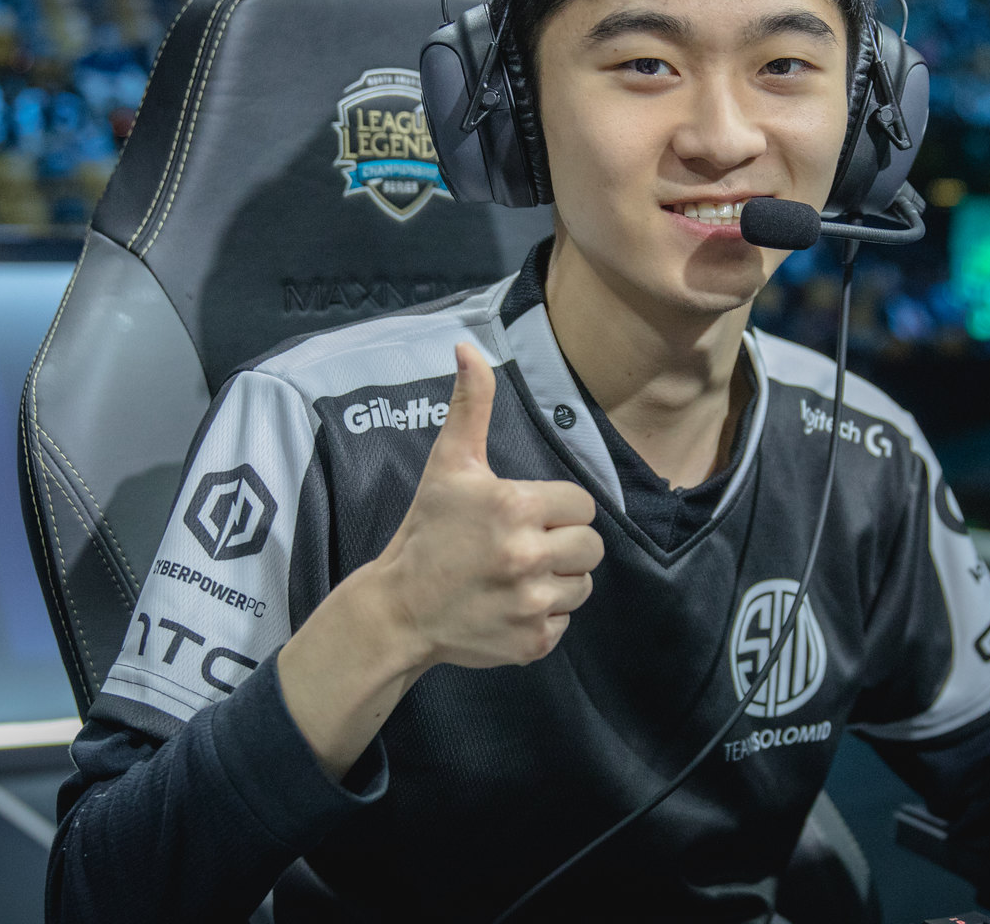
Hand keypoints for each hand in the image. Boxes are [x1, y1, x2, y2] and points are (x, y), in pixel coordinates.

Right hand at [368, 342, 603, 669]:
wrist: (397, 610)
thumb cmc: (426, 532)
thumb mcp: (449, 465)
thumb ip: (470, 405)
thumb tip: (468, 348)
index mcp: (516, 508)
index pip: (582, 506)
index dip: (558, 510)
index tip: (525, 517)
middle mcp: (528, 557)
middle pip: (591, 547)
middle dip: (564, 546)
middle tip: (523, 548)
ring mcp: (531, 603)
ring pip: (582, 587)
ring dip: (557, 582)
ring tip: (515, 577)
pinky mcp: (531, 642)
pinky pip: (564, 623)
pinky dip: (543, 617)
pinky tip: (509, 606)